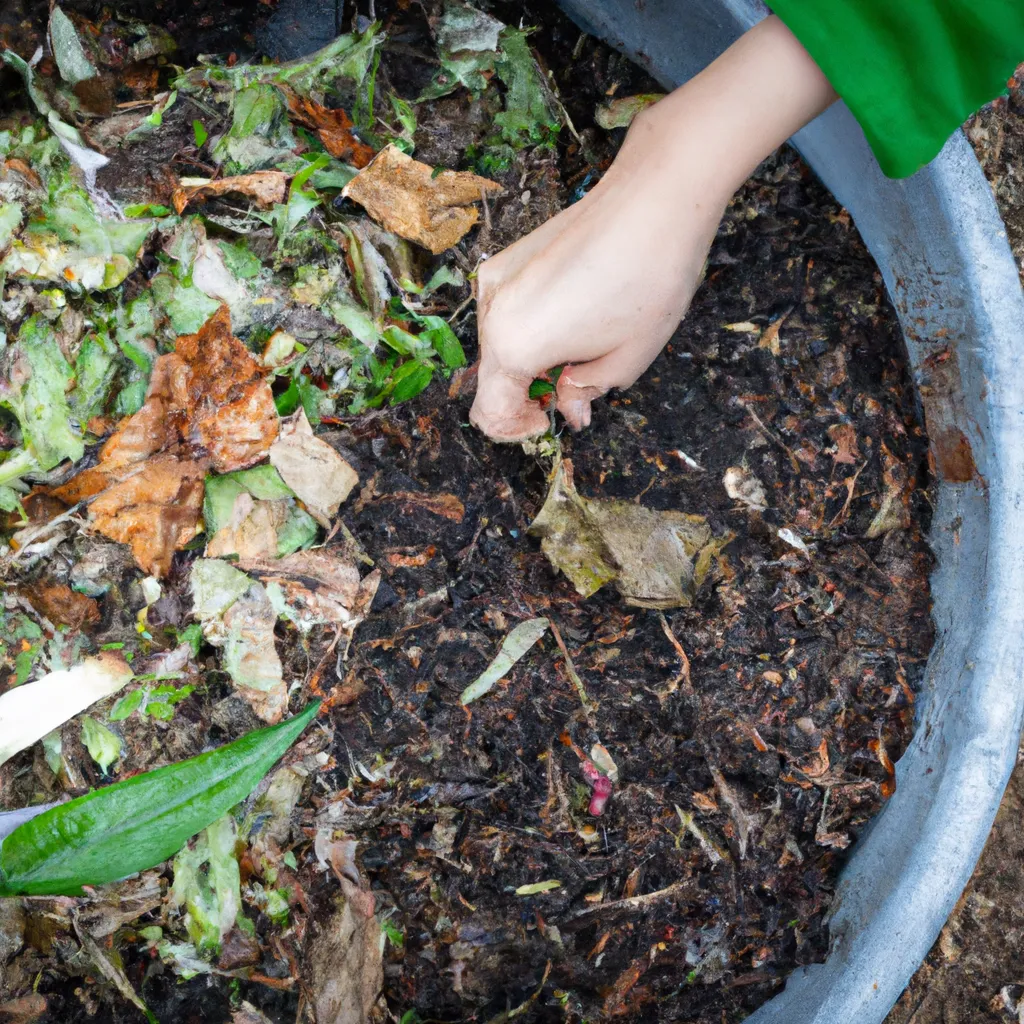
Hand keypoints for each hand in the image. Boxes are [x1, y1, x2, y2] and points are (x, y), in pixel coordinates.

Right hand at [470, 113, 728, 439]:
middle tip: (571, 389)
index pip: (491, 413)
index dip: (519, 428)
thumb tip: (569, 408)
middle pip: (490, 380)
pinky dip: (529, 326)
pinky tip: (573, 315)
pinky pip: (507, 310)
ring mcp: (496, 279)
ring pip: (498, 344)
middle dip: (525, 394)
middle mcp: (492, 312)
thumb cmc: (648, 280)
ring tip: (580, 347)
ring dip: (529, 359)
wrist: (655, 199)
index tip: (551, 420)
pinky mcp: (509, 257)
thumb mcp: (626, 360)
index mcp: (514, 347)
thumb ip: (586, 393)